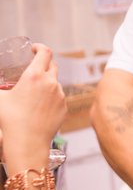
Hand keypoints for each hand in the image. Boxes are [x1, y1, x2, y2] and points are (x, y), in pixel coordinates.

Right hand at [0, 44, 65, 170]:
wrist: (27, 142)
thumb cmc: (10, 120)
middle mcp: (51, 83)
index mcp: (35, 75)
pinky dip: (51, 96)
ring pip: (56, 82)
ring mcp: (60, 95)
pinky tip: (41, 106)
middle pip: (52, 65)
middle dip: (44, 63)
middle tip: (35, 68)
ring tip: (34, 93)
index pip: (45, 52)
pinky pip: (59, 97)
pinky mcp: (64, 107)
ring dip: (47, 82)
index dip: (40, 47)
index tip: (34, 49)